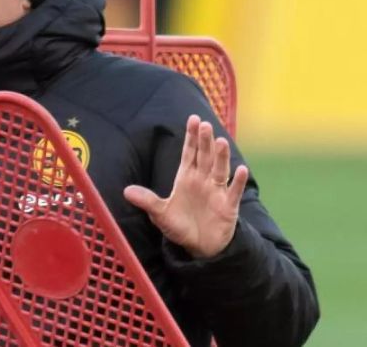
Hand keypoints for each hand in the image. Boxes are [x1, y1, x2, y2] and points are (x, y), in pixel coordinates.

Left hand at [123, 115, 248, 258]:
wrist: (200, 247)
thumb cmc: (180, 227)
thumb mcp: (160, 214)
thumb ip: (147, 201)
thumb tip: (126, 191)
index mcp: (186, 178)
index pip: (189, 153)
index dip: (191, 137)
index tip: (193, 119)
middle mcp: (202, 181)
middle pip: (204, 157)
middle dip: (204, 141)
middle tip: (205, 125)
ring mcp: (216, 192)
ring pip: (219, 170)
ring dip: (221, 156)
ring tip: (220, 141)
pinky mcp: (228, 206)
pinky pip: (233, 192)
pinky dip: (237, 181)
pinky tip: (240, 169)